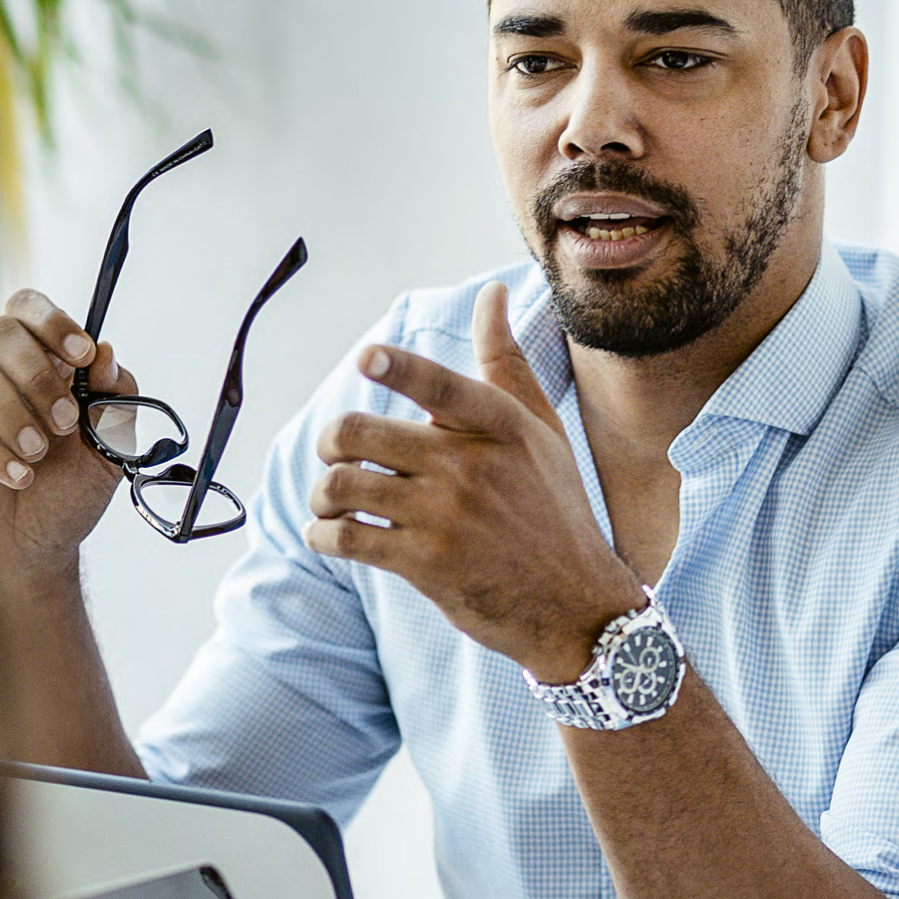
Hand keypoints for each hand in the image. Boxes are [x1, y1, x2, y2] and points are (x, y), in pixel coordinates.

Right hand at [0, 289, 139, 591]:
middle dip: (37, 374)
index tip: (82, 354)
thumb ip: (115, 402)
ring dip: (12, 411)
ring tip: (36, 457)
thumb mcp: (108, 450)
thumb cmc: (62, 500)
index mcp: (32, 363)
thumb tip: (108, 358)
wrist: (30, 557)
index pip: (28, 309)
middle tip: (62, 423)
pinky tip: (16, 476)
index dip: (53, 321)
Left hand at [306, 285, 645, 679]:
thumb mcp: (540, 429)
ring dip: (323, 494)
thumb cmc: (554, 507)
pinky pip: (346, 538)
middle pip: (359, 433)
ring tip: (332, 501)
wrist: (576, 605)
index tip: (365, 359)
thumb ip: (505, 362)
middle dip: (331, 444)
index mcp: (498, 425)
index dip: (396, 368)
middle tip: (336, 455)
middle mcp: (471, 466)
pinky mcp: (426, 565)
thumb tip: (492, 293)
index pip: (438, 384)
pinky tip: (331, 535)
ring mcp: (446, 517)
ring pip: (343, 486)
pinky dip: (323, 535)